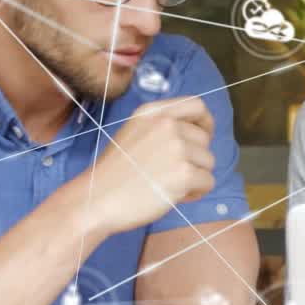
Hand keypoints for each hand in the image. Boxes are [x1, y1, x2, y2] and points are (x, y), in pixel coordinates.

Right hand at [81, 97, 215, 234]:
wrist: (96, 199)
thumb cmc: (114, 173)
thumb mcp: (134, 133)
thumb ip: (162, 127)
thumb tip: (197, 132)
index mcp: (152, 112)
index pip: (196, 105)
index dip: (204, 122)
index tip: (202, 137)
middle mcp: (166, 124)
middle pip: (204, 139)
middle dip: (195, 158)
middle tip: (172, 174)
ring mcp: (176, 148)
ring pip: (208, 162)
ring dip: (195, 176)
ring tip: (169, 185)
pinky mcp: (184, 173)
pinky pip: (208, 182)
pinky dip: (196, 192)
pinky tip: (174, 196)